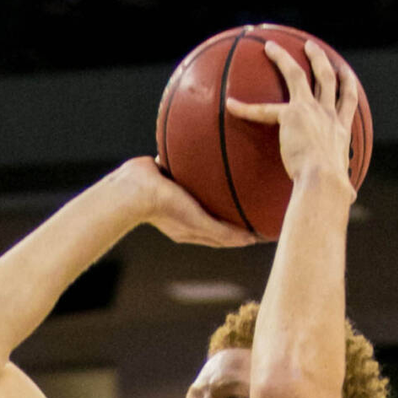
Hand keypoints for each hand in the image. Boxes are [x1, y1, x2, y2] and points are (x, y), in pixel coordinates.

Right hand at [121, 156, 254, 247]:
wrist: (136, 188)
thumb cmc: (166, 207)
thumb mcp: (198, 222)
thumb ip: (221, 232)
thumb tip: (249, 240)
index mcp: (191, 230)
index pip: (221, 236)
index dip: (241, 235)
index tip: (260, 230)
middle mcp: (184, 214)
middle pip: (214, 215)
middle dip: (233, 214)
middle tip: (255, 205)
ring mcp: (176, 195)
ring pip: (203, 194)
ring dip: (217, 190)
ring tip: (236, 180)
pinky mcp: (169, 174)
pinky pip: (191, 171)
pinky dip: (202, 169)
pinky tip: (212, 157)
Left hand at [227, 39, 357, 195]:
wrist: (324, 182)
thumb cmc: (333, 190)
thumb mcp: (343, 186)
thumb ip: (345, 189)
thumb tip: (350, 200)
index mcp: (341, 130)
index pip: (347, 101)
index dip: (347, 84)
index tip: (344, 73)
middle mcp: (328, 114)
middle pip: (326, 78)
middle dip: (319, 59)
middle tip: (310, 47)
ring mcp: (311, 110)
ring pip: (298, 75)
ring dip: (284, 59)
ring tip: (271, 48)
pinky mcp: (291, 115)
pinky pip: (263, 109)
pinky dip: (246, 108)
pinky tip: (230, 104)